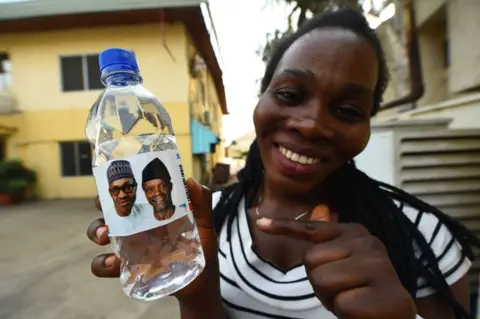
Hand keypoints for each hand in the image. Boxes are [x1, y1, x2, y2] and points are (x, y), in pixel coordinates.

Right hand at [86, 177, 220, 301]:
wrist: (201, 282)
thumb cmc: (202, 248)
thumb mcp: (205, 223)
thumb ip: (202, 202)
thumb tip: (190, 180)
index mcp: (152, 210)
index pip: (132, 192)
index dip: (120, 183)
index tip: (116, 180)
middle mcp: (136, 225)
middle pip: (110, 208)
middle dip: (102, 204)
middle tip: (104, 206)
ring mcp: (129, 245)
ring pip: (100, 233)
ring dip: (96, 230)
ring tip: (105, 235)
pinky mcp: (126, 268)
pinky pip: (103, 264)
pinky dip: (101, 262)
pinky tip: (113, 263)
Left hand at [257, 205, 416, 318]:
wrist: (393, 315)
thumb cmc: (361, 289)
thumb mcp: (343, 262)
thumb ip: (329, 240)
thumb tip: (320, 208)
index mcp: (356, 233)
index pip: (312, 229)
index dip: (283, 227)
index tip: (260, 223)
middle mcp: (370, 243)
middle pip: (311, 259)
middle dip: (319, 282)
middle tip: (343, 289)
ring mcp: (380, 267)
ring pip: (322, 280)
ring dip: (331, 299)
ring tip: (352, 299)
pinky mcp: (386, 295)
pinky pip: (342, 305)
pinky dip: (346, 314)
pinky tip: (363, 311)